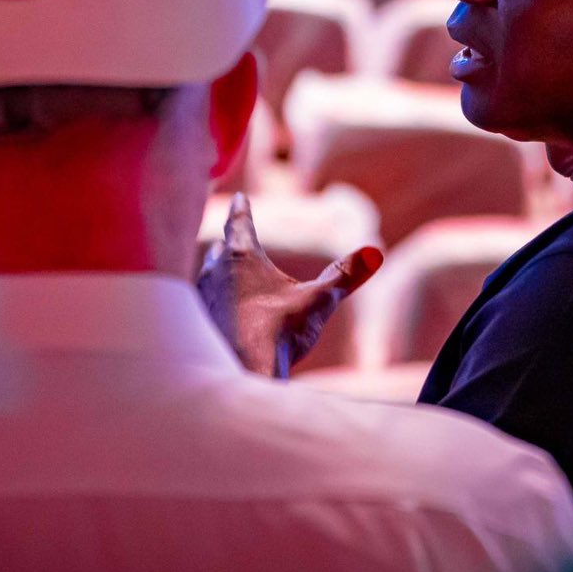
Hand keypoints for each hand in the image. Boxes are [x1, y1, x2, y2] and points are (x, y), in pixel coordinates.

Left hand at [197, 192, 382, 378]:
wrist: (240, 374)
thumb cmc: (278, 332)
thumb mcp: (318, 301)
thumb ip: (344, 276)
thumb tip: (375, 252)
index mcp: (243, 258)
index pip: (240, 223)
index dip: (241, 209)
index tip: (238, 197)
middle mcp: (217, 274)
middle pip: (220, 251)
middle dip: (227, 244)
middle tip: (227, 238)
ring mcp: (204, 301)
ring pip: (208, 278)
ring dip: (216, 274)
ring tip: (219, 273)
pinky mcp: (197, 327)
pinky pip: (201, 307)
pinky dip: (211, 304)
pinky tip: (216, 316)